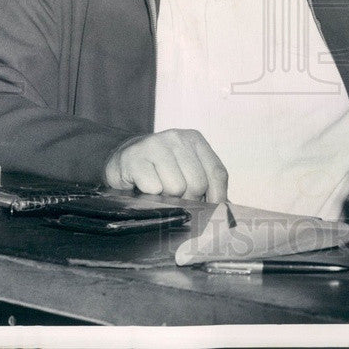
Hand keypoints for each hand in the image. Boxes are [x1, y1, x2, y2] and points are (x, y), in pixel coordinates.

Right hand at [103, 128, 227, 200]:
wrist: (122, 159)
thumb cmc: (159, 169)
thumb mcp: (186, 170)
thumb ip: (209, 185)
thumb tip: (226, 209)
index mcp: (194, 140)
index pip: (217, 173)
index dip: (216, 197)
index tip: (209, 210)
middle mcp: (176, 137)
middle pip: (197, 183)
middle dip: (187, 199)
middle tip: (174, 197)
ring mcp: (154, 145)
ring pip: (176, 188)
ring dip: (166, 197)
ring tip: (158, 191)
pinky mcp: (134, 158)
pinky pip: (153, 189)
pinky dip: (149, 196)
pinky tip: (143, 188)